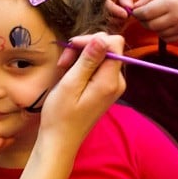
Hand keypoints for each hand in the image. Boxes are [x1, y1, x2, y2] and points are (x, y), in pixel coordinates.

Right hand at [42, 33, 126, 149]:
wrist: (60, 140)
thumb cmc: (60, 115)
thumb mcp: (70, 85)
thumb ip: (88, 61)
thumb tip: (102, 38)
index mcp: (110, 81)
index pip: (114, 43)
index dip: (92, 39)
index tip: (72, 46)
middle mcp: (117, 82)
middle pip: (107, 48)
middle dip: (84, 48)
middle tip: (63, 62)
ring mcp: (113, 86)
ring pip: (101, 56)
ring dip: (80, 57)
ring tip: (63, 69)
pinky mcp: (106, 88)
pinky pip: (98, 67)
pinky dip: (82, 66)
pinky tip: (69, 75)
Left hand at [131, 0, 177, 41]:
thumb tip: (136, 5)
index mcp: (172, 2)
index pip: (146, 13)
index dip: (137, 12)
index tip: (135, 9)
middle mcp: (177, 17)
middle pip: (150, 25)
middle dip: (143, 20)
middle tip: (144, 13)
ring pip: (158, 33)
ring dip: (153, 26)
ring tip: (156, 17)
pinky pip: (169, 38)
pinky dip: (163, 33)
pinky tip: (165, 24)